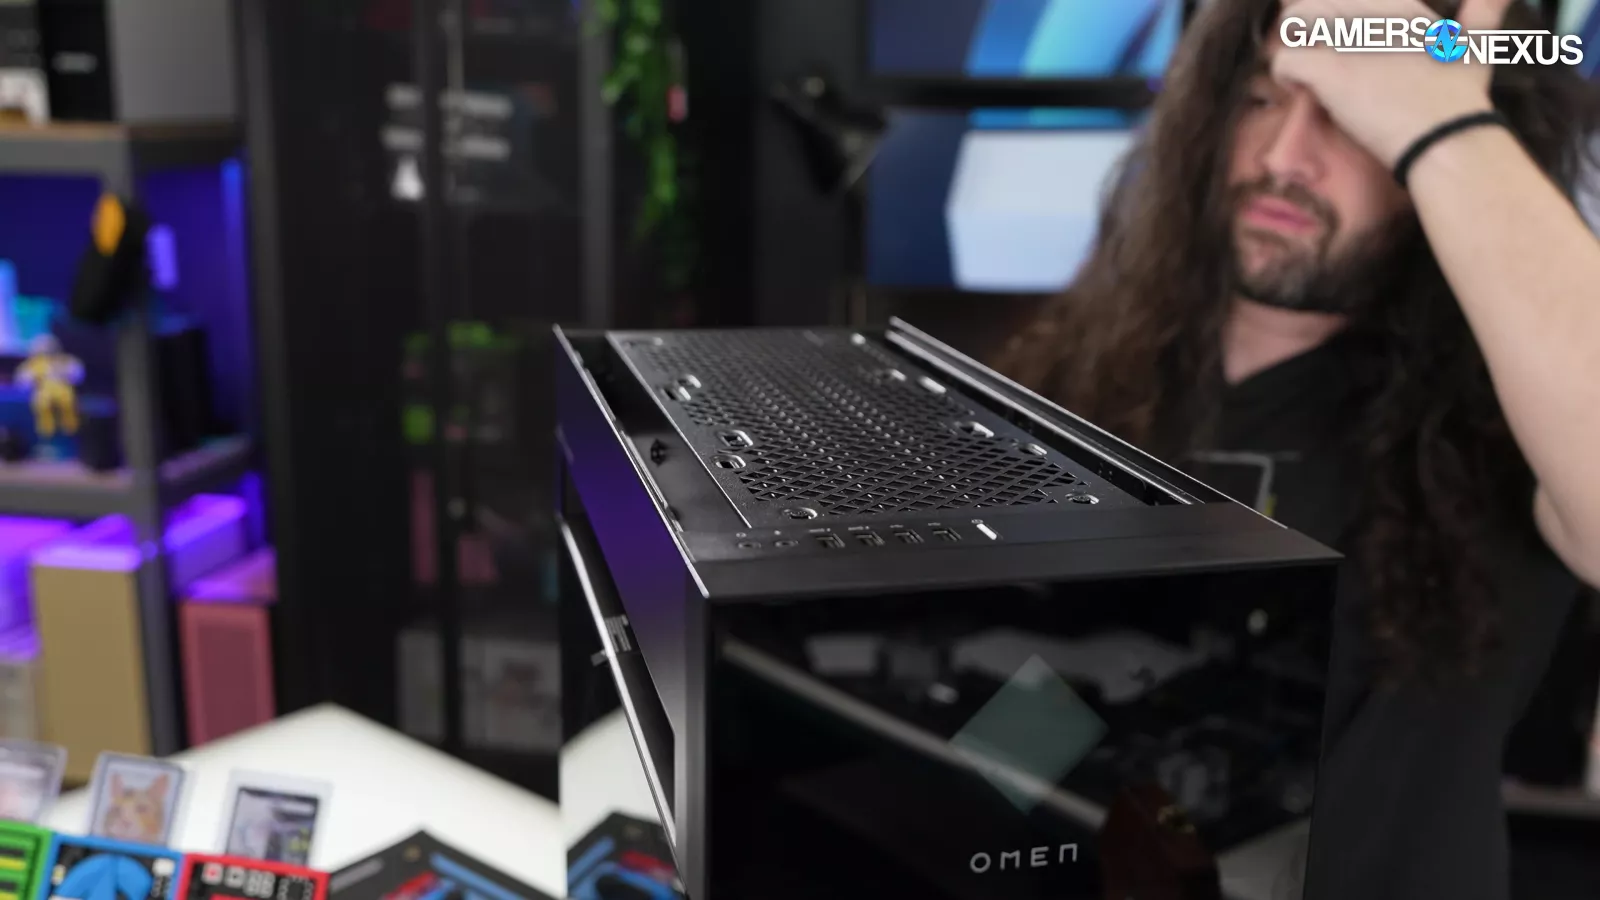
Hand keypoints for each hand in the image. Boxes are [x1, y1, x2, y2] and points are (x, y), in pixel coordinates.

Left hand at [1271, 0, 1512, 167]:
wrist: (1445, 137)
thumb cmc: (1460, 99)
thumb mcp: (1477, 46)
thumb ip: (1483, 14)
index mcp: (1400, 7)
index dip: (1332, 8)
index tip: (1329, 29)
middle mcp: (1371, 14)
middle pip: (1314, 2)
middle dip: (1302, 21)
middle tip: (1305, 47)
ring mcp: (1348, 42)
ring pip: (1294, 22)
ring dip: (1289, 43)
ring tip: (1299, 68)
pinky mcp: (1331, 72)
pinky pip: (1286, 60)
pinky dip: (1283, 73)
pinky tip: (1295, 87)